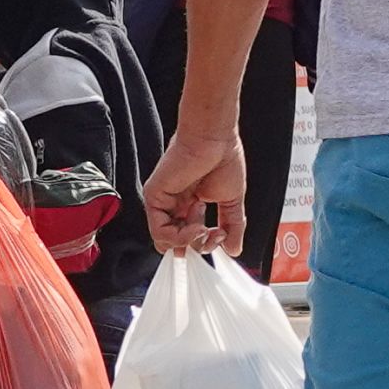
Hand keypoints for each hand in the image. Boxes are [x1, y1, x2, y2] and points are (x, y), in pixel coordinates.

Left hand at [143, 120, 247, 255]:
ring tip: (204, 228)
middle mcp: (174, 204)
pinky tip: (196, 226)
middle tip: (214, 236)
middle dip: (198, 246)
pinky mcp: (154, 197)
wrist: (214, 139)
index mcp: (190, 202)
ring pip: (165, 242)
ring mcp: (163, 201)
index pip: (188, 237)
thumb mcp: (232, 201)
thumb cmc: (223, 158)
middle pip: (176, 243)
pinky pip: (160, 232)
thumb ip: (233, 227)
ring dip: (190, 242)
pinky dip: (179, 237)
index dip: (204, 244)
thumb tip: (234, 249)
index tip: (221, 238)